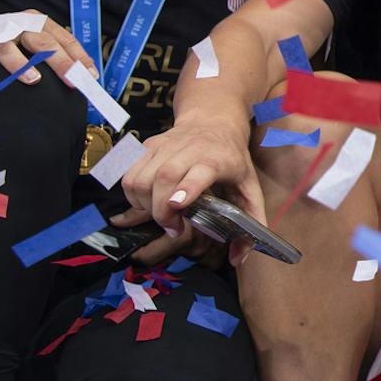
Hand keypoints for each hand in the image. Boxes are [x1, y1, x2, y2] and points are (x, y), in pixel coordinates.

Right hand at [0, 12, 97, 92]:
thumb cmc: (0, 48)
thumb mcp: (27, 46)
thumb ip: (50, 57)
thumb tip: (81, 78)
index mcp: (33, 22)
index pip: (61, 38)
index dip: (78, 56)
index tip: (90, 75)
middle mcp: (12, 24)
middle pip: (40, 40)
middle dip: (59, 59)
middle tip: (72, 78)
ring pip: (6, 46)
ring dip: (20, 63)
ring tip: (34, 80)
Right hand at [118, 115, 266, 266]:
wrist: (214, 121)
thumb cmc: (232, 159)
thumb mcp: (250, 187)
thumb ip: (252, 222)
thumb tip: (239, 260)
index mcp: (217, 159)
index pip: (198, 171)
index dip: (185, 189)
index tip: (177, 206)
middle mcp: (189, 149)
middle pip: (163, 178)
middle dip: (160, 209)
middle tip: (171, 227)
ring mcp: (164, 146)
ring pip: (140, 177)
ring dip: (143, 204)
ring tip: (160, 214)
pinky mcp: (146, 146)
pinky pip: (128, 173)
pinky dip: (132, 194)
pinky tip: (148, 201)